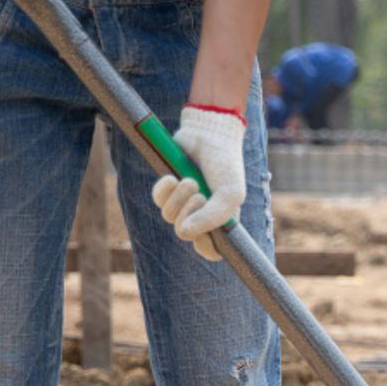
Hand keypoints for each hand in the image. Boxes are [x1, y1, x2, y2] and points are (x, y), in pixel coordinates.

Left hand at [150, 105, 246, 261]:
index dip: (204, 247)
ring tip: (189, 179)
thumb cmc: (225, 165)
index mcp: (221, 222)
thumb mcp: (229, 194)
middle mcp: (201, 215)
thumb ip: (211, 218)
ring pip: (168, 216)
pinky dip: (163, 189)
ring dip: (178, 198)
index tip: (203, 236)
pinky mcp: (167, 189)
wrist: (209, 134)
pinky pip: (157, 199)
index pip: (210, 251)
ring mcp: (182, 202)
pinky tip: (171, 177)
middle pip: (184, 233)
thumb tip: (183, 233)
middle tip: (200, 193)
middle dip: (190, 212)